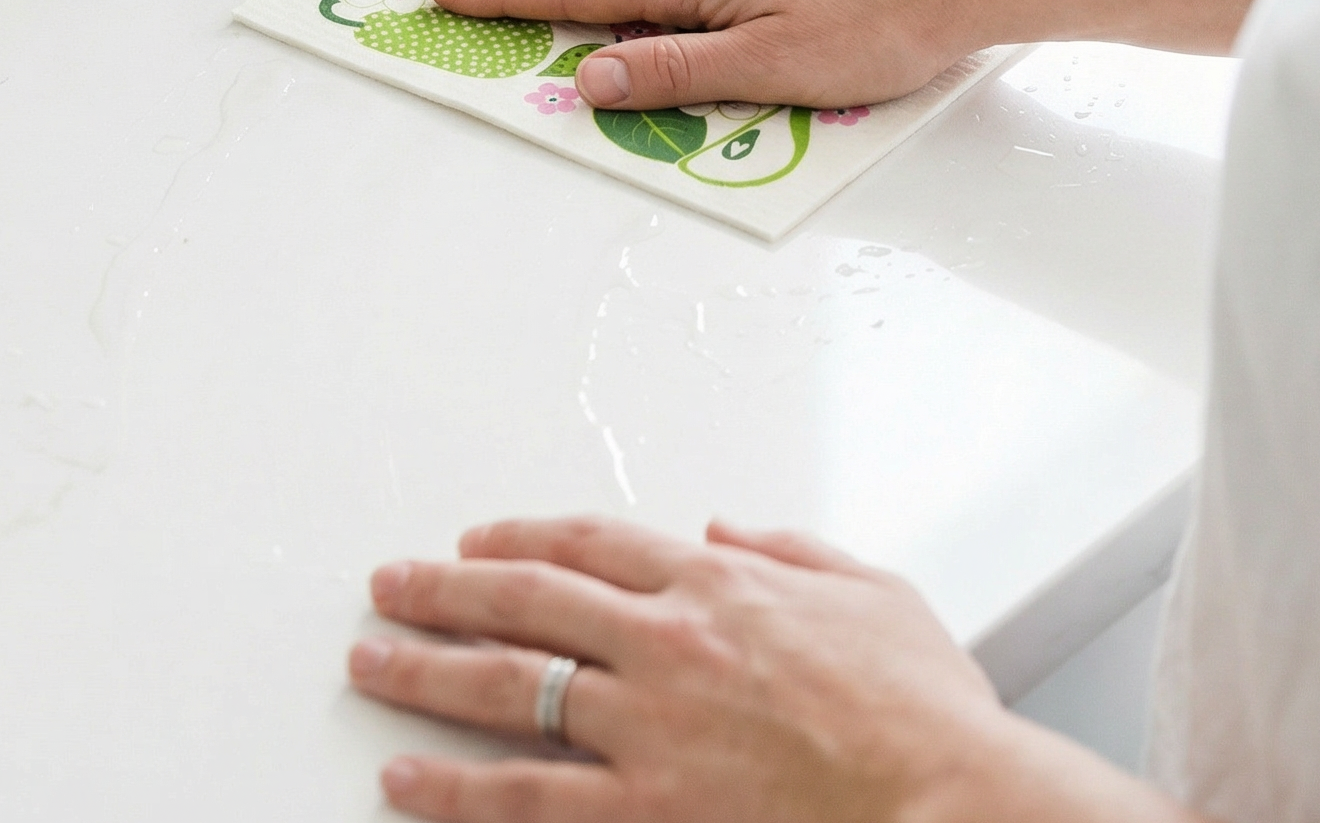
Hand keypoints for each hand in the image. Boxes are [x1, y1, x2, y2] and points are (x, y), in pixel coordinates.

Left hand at [348, 515, 1003, 822]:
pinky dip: (456, 790)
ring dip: (426, 673)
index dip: (523, 536)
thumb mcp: (875, 593)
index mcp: (718, 585)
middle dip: (444, 590)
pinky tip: (407, 780)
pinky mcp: (646, 815)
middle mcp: (668, 644)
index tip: (477, 539)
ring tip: (369, 665)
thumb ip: (792, 551)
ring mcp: (650, 732)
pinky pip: (527, 799)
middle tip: (389, 585)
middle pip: (527, 601)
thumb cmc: (925, 713)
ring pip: (507, 689)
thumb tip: (729, 527)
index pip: (590, 542)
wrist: (950, 807)